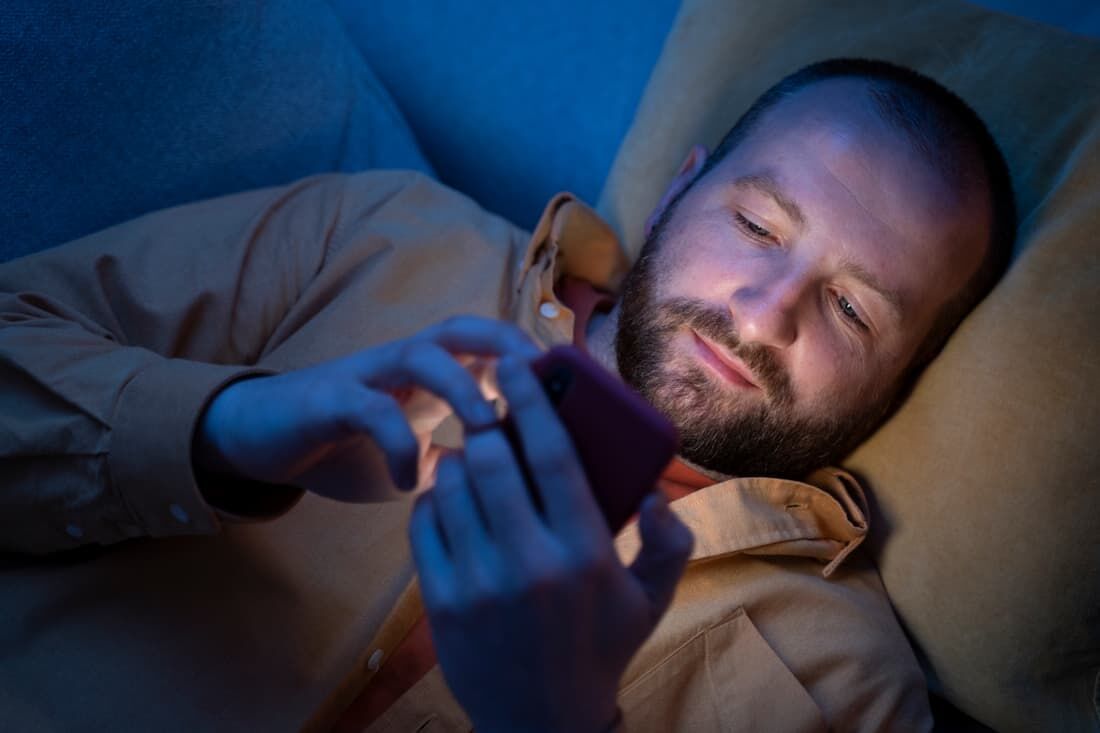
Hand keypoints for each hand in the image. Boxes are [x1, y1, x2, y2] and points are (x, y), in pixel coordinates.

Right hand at [193, 316, 539, 500]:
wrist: (261, 445)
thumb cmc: (347, 449)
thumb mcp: (417, 458)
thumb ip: (459, 463)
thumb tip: (518, 485)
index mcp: (431, 374)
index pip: (489, 345)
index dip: (532, 354)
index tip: (575, 383)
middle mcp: (403, 363)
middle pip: (462, 328)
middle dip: (505, 344)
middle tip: (541, 381)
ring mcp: (367, 375)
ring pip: (422, 355)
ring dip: (462, 387)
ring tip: (487, 428)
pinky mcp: (330, 398)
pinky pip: (370, 410)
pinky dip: (399, 444)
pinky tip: (413, 481)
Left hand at [408, 355, 693, 732]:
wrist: (540, 724)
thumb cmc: (600, 649)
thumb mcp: (650, 600)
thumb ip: (669, 544)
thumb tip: (656, 492)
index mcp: (584, 554)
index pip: (554, 457)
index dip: (533, 401)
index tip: (518, 363)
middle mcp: (529, 563)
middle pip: (493, 459)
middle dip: (487, 421)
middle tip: (489, 409)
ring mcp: (477, 583)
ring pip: (452, 484)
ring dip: (458, 457)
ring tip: (473, 458)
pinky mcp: (439, 600)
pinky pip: (423, 522)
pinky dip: (433, 498)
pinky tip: (452, 500)